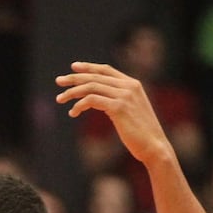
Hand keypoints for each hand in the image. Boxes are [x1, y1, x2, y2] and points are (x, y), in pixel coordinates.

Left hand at [55, 62, 171, 166]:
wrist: (154, 145)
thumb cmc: (140, 133)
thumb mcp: (129, 112)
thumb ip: (117, 101)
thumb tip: (98, 100)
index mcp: (132, 84)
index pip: (106, 70)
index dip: (89, 67)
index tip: (73, 67)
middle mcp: (129, 86)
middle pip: (96, 76)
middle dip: (74, 78)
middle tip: (58, 81)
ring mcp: (125, 95)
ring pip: (91, 87)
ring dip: (72, 92)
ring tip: (60, 99)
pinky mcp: (119, 107)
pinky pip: (92, 100)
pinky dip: (79, 105)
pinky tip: (73, 113)